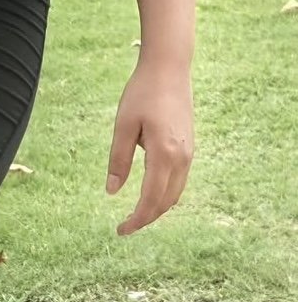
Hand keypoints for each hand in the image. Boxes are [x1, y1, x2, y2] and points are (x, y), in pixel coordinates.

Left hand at [105, 58, 194, 235]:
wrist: (169, 69)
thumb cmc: (142, 93)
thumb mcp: (123, 126)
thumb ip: (118, 160)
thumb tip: (112, 191)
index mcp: (164, 154)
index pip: (151, 200)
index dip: (136, 219)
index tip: (120, 231)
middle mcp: (182, 159)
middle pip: (166, 202)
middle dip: (146, 218)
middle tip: (124, 227)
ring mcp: (189, 153)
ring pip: (175, 193)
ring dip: (157, 208)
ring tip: (135, 215)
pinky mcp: (189, 147)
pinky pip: (179, 181)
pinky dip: (165, 194)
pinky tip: (149, 194)